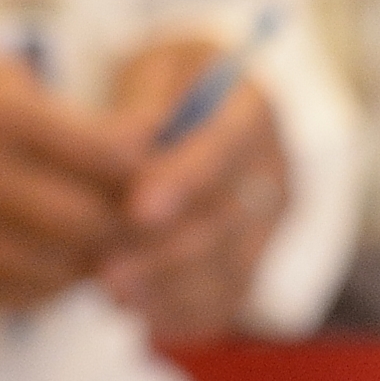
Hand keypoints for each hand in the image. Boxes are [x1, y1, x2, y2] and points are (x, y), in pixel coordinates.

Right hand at [0, 14, 140, 311]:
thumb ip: (46, 113)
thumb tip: (120, 155)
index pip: (106, 161)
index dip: (146, 172)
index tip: (156, 169)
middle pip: (85, 225)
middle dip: (124, 228)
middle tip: (140, 223)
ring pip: (44, 271)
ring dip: (83, 268)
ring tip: (98, 253)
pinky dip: (32, 292)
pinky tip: (47, 274)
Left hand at [95, 32, 291, 347]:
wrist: (185, 114)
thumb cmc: (160, 86)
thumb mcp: (149, 65)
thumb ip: (142, 103)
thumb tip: (132, 150)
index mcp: (253, 112)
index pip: (227, 149)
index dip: (186, 181)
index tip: (138, 207)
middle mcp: (272, 174)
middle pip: (228, 223)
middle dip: (165, 252)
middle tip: (107, 269)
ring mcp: (266, 227)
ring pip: (228, 274)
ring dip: (168, 291)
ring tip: (111, 292)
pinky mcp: (247, 266)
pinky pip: (221, 304)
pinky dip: (178, 315)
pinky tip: (132, 311)